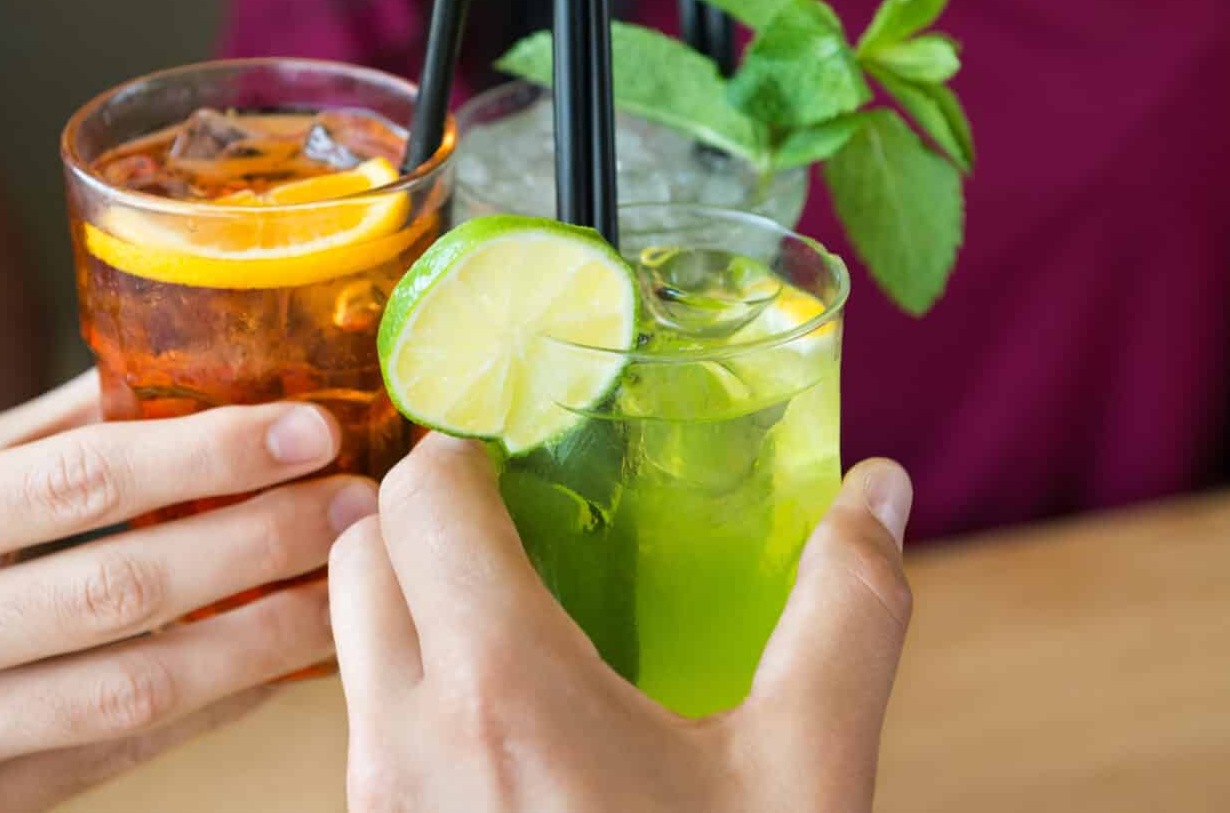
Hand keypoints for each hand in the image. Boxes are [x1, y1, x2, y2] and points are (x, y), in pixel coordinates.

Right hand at [0, 373, 379, 811]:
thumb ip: (22, 446)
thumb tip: (155, 380)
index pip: (77, 483)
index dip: (207, 455)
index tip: (304, 428)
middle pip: (124, 587)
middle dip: (262, 541)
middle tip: (358, 501)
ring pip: (139, 689)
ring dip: (264, 634)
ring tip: (348, 582)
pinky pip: (123, 756)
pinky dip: (216, 703)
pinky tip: (284, 658)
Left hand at [330, 434, 912, 812]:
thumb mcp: (804, 777)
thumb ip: (845, 616)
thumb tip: (879, 492)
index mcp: (504, 696)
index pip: (419, 501)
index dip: (462, 452)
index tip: (518, 452)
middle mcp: (404, 744)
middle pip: (362, 554)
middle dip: (424, 513)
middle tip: (513, 514)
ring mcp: (374, 803)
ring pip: (350, 639)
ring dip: (411, 593)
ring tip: (515, 602)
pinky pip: (361, 716)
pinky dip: (407, 673)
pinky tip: (504, 703)